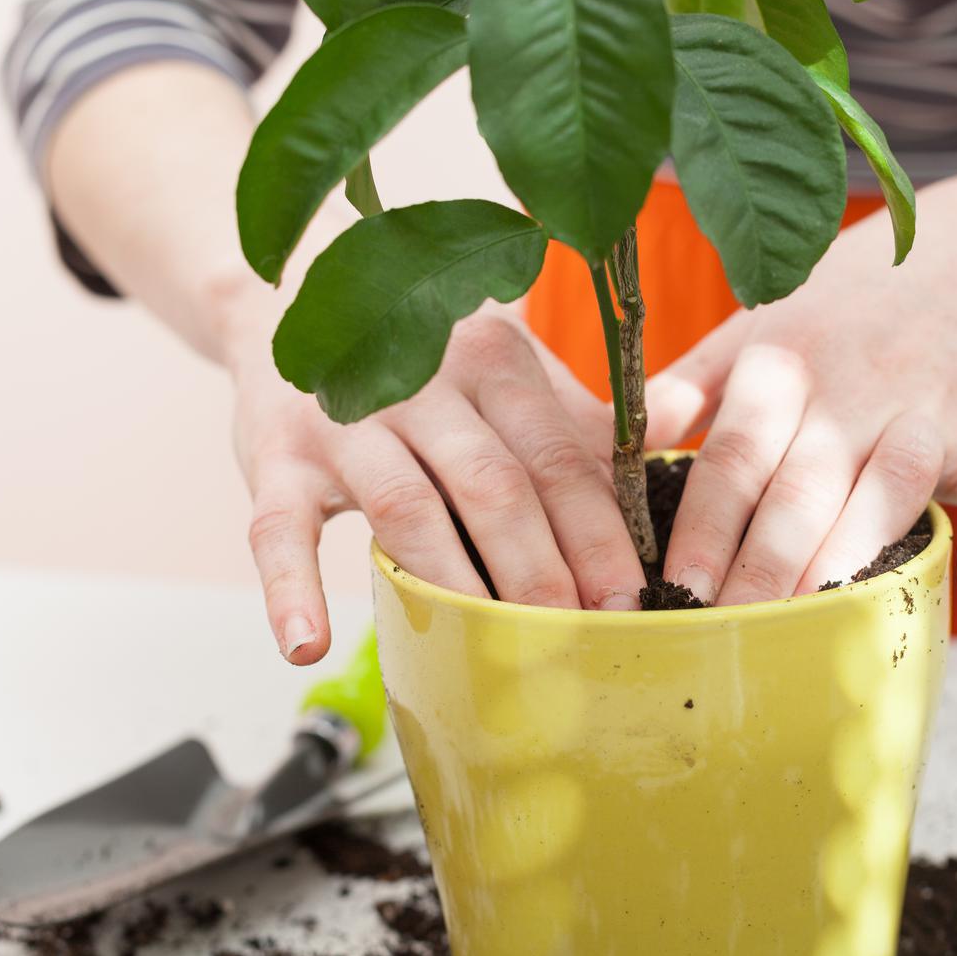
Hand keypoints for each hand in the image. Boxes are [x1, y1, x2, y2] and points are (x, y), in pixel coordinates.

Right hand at [227, 304, 646, 663]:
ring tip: (486, 656)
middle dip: (541, 573)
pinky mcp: (273, 454)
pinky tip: (307, 644)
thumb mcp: (506, 370)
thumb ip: (578, 420)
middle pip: (494, 487)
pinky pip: (278, 528)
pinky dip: (290, 588)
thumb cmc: (424, 359)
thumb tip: (683, 440)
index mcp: (495, 363)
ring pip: (408, 509)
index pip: (559, 458)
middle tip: (575, 644)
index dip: (599, 535)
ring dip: (452, 586)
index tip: (634, 602)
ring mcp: (344, 419)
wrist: (296, 299)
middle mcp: (422, 382)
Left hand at [646, 171, 956, 604]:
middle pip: (801, 483)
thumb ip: (692, 387)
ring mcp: (928, 409)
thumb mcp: (761, 326)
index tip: (674, 586)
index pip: (734, 452)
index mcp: (783, 363)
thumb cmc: (846, 313)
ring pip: (888, 485)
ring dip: (853, 552)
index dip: (703, 522)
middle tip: (731, 628)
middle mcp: (853, 386)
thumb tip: (612, 443)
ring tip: (819, 620)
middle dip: (764, 560)